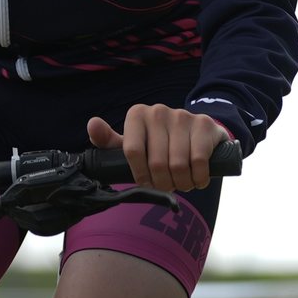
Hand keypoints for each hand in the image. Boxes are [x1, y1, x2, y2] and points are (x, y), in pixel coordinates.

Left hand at [87, 105, 229, 193]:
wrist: (197, 134)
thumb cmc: (157, 144)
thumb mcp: (132, 144)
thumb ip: (108, 141)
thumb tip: (93, 123)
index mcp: (137, 114)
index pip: (132, 151)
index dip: (141, 175)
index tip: (147, 183)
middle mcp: (158, 111)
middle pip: (157, 162)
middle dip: (163, 183)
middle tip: (168, 186)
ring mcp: (183, 116)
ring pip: (178, 165)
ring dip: (182, 183)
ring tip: (182, 182)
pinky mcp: (204, 124)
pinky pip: (198, 161)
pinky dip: (199, 178)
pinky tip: (197, 178)